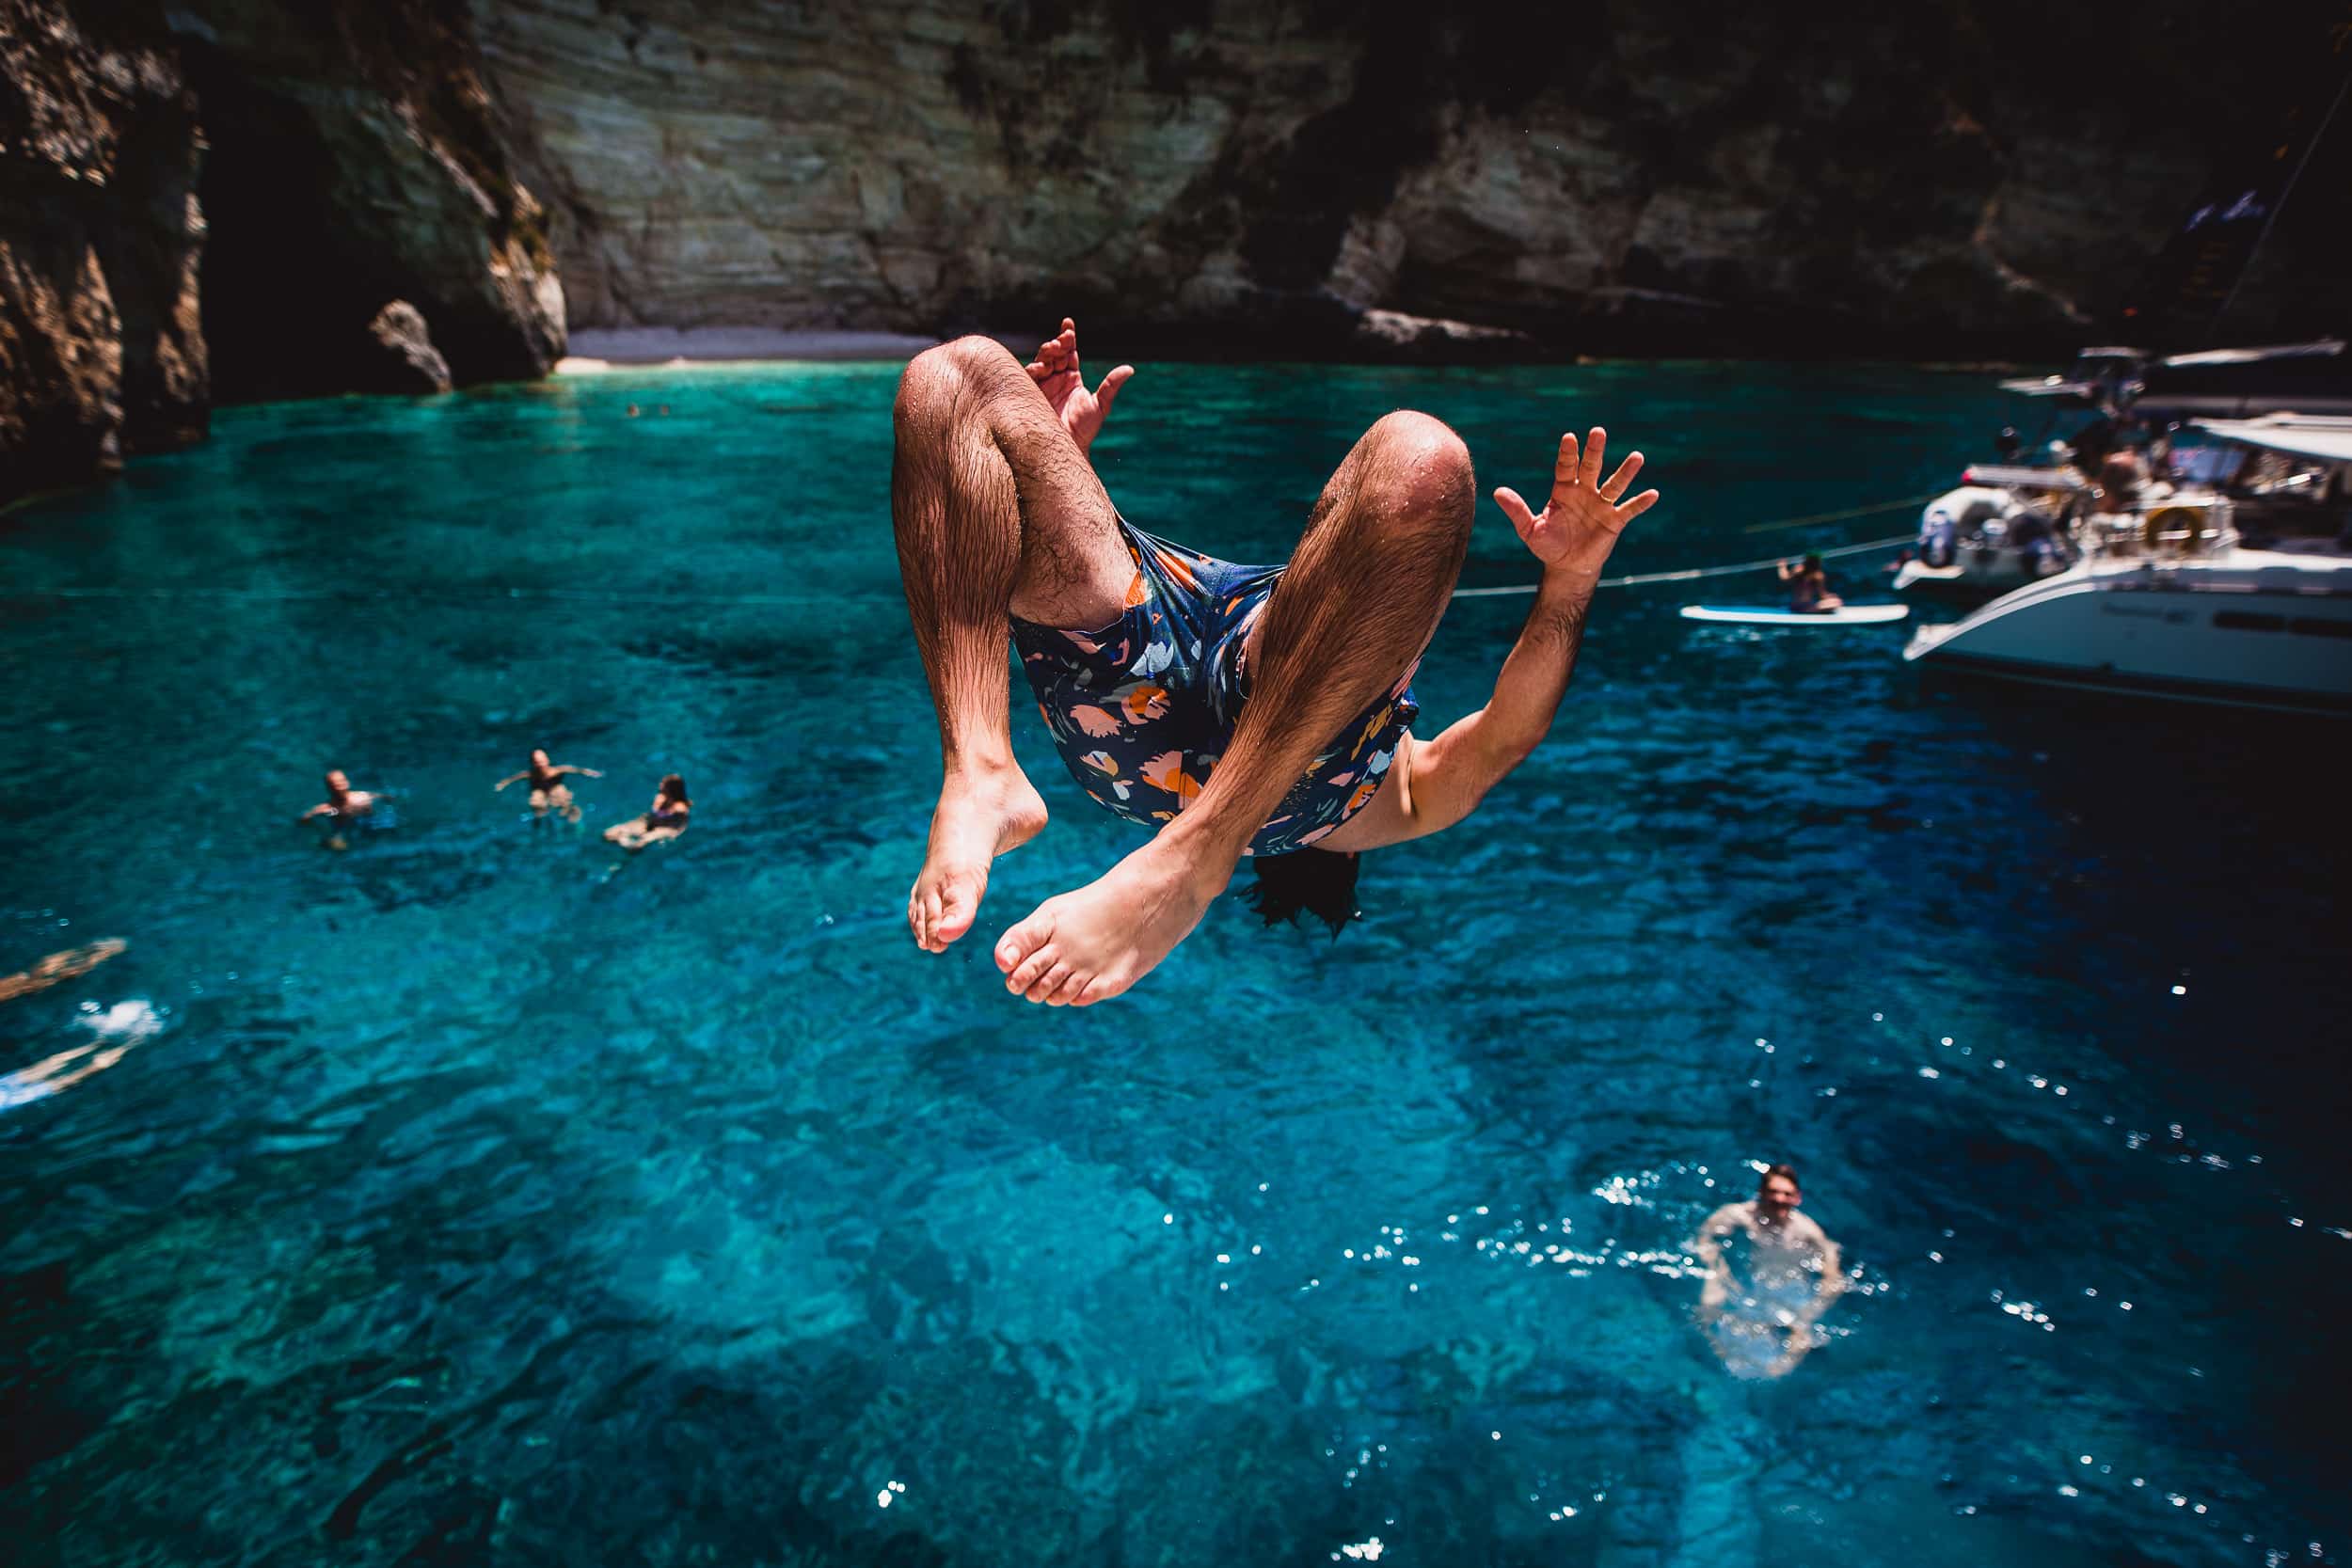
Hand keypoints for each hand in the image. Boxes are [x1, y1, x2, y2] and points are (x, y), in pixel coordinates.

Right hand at [1026, 317, 1132, 455]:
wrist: (1068, 447)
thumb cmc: (1084, 429)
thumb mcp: (1101, 405)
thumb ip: (1111, 386)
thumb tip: (1129, 369)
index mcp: (1072, 378)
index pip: (1069, 352)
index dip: (1068, 336)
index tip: (1068, 323)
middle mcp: (1056, 379)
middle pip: (1055, 353)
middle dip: (1057, 343)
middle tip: (1063, 339)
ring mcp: (1043, 386)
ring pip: (1041, 361)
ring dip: (1046, 353)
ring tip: (1053, 349)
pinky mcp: (1031, 395)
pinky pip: (1028, 377)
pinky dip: (1034, 368)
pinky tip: (1042, 367)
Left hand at [1493, 427, 1657, 575]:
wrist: (1567, 567)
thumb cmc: (1548, 545)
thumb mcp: (1529, 530)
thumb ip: (1517, 510)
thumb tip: (1497, 492)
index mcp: (1563, 490)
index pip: (1565, 467)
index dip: (1568, 453)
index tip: (1569, 437)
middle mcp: (1585, 492)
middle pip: (1591, 467)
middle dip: (1594, 451)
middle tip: (1598, 432)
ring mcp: (1601, 505)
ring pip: (1614, 485)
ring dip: (1625, 472)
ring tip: (1637, 457)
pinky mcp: (1614, 521)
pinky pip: (1629, 510)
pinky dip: (1640, 503)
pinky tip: (1653, 494)